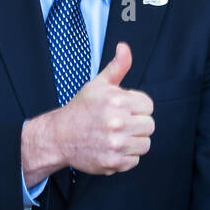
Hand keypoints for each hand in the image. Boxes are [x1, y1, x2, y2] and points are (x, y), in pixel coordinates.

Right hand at [20, 42, 154, 181]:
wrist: (60, 136)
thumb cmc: (81, 110)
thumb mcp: (98, 85)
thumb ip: (117, 67)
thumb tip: (124, 48)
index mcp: (117, 100)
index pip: (148, 106)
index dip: (137, 107)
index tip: (123, 109)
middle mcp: (117, 122)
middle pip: (149, 125)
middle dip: (136, 124)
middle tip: (119, 124)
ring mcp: (116, 144)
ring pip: (145, 144)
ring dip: (133, 141)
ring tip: (116, 136)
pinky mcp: (113, 162)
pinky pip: (135, 160)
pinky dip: (125, 157)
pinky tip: (112, 148)